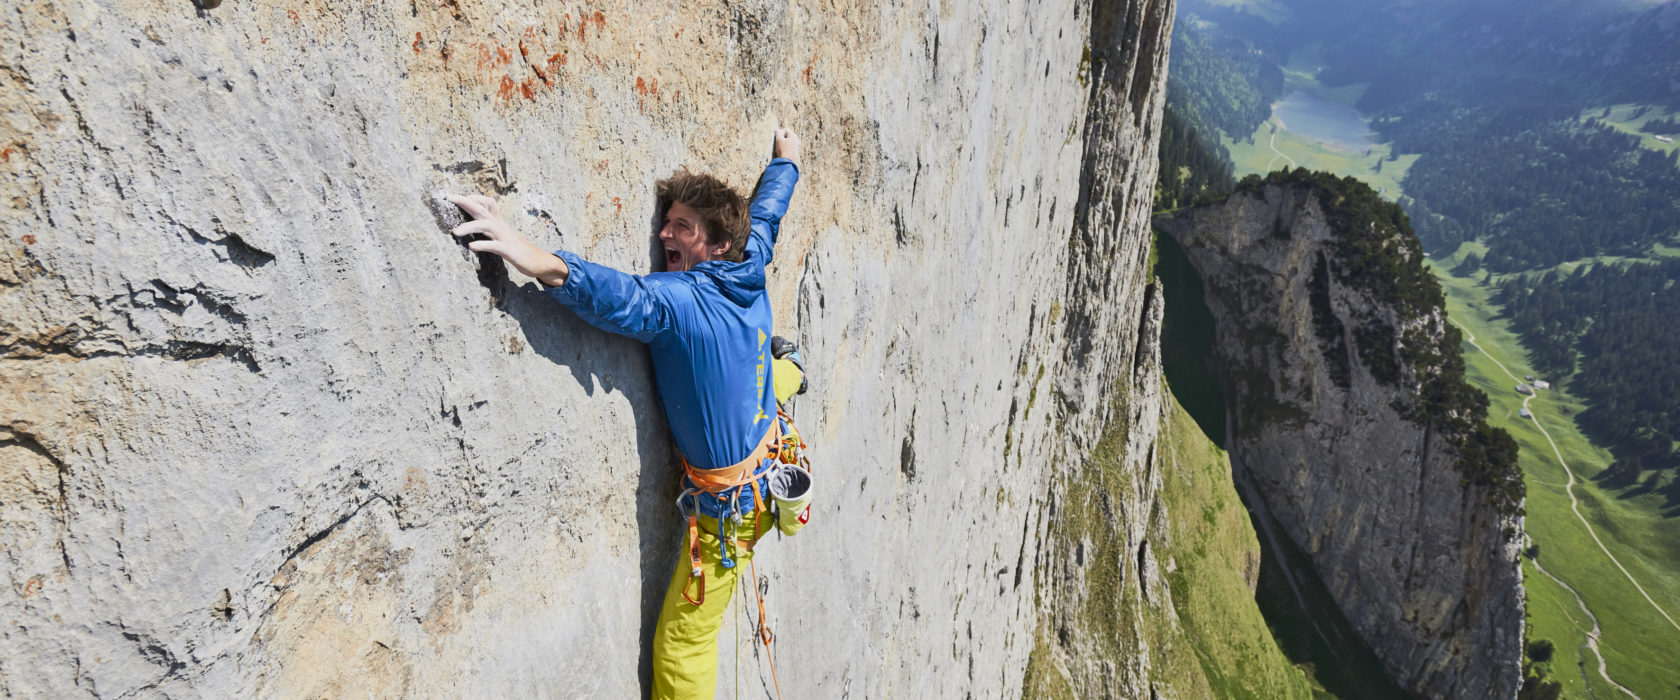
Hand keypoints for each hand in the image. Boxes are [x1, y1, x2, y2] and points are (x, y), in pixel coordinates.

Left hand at [447, 194, 569, 286]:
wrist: (538, 261)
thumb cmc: (518, 249)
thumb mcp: (503, 235)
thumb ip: (491, 230)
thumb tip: (477, 225)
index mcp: (499, 222)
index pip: (487, 202)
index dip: (474, 198)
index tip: (458, 197)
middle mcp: (500, 226)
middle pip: (481, 208)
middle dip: (465, 201)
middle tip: (448, 197)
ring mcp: (504, 237)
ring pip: (485, 225)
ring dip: (469, 226)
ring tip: (454, 232)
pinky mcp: (508, 250)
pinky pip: (493, 245)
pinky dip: (482, 244)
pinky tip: (471, 246)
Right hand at [773, 127, 799, 163]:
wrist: (786, 162)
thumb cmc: (783, 150)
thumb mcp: (779, 140)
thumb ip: (778, 132)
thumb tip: (778, 129)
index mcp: (793, 135)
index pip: (785, 130)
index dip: (780, 133)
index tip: (778, 139)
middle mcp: (796, 139)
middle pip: (787, 134)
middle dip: (782, 137)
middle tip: (779, 143)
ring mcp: (796, 145)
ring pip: (787, 140)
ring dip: (783, 142)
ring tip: (780, 147)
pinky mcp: (794, 150)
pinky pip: (789, 145)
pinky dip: (785, 146)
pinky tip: (783, 150)